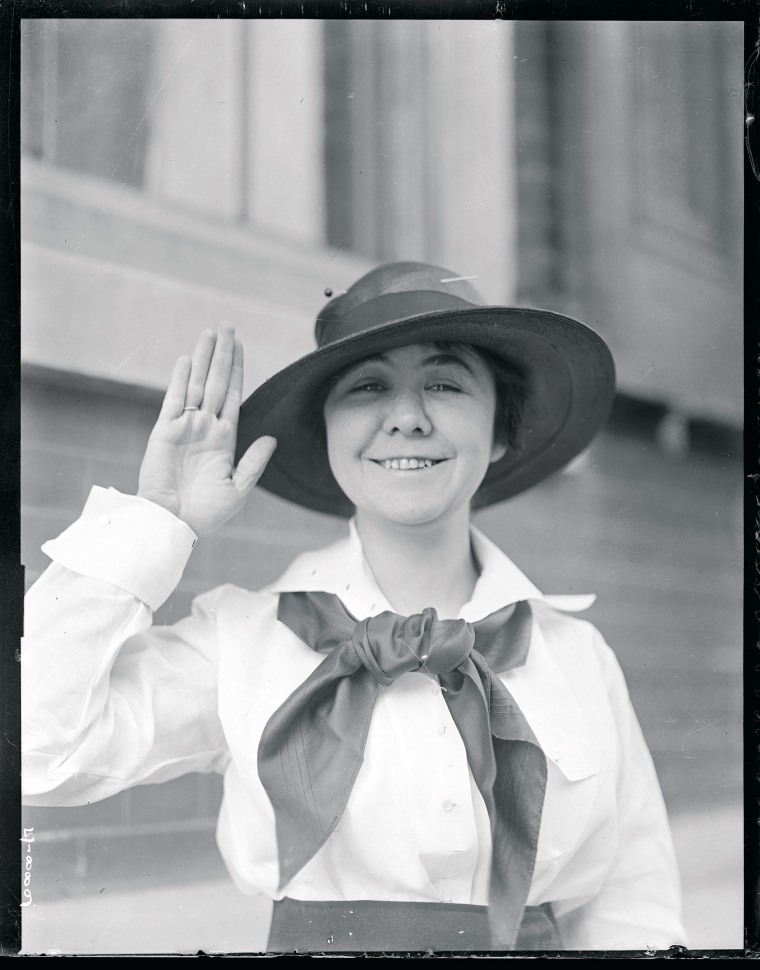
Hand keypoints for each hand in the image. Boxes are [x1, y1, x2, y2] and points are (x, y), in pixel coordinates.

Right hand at [137, 323, 276, 536]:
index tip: (240, 346)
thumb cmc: (206, 513)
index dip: (237, 369)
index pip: (232, 394)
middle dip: (223, 353)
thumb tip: (271, 438)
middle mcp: (206, 426)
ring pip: (197, 384)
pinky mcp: (166, 431)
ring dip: (204, 358)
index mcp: (224, 438)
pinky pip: (174, 400)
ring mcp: (186, 426)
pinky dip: (180, 379)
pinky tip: (188, 359)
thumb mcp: (239, 488)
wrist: (175, 524)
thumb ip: (254, 462)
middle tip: (227, 325)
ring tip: (210, 332)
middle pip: (216, 381)